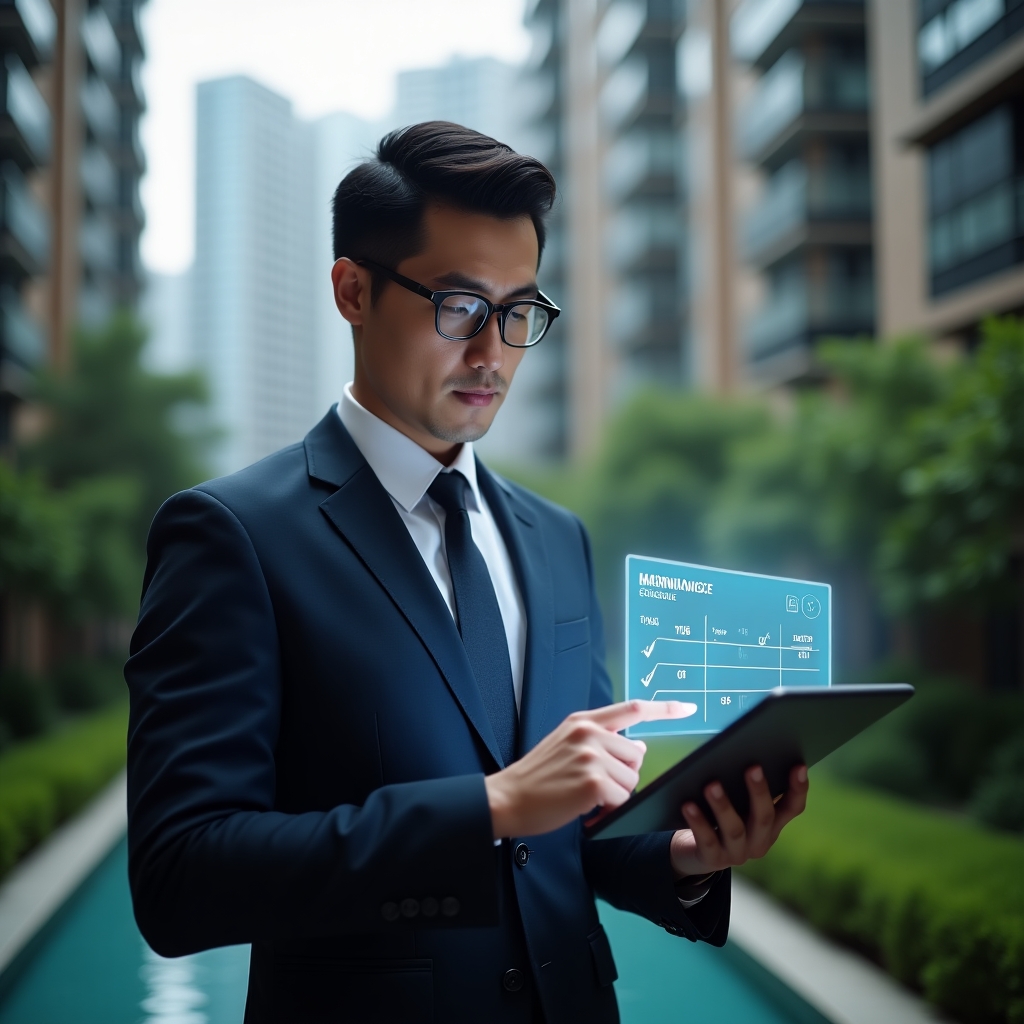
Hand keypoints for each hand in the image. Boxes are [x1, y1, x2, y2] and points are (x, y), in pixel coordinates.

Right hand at [485, 699, 696, 838]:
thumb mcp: (566, 745)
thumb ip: (601, 741)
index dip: (664, 709)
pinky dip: (607, 808)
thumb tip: (638, 747)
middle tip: (592, 783)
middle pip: (637, 755)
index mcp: (583, 721)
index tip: (688, 708)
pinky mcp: (592, 781)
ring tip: (584, 794)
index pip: (632, 708)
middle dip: (623, 775)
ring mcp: (591, 755)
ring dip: (615, 794)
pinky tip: (584, 805)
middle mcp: (589, 732)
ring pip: (631, 779)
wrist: (508, 798)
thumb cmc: (538, 778)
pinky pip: (621, 798)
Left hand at [669, 764, 808, 876]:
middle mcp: (759, 841)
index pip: (792, 808)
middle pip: (764, 817)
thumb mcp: (736, 802)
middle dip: (759, 792)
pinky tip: (688, 805)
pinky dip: (698, 822)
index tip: (799, 765)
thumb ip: (742, 785)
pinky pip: (707, 840)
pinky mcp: (712, 860)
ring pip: (734, 830)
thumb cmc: (718, 816)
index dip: (798, 789)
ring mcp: (737, 854)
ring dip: (724, 806)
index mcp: (770, 825)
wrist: (693, 852)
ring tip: (712, 785)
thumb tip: (742, 750)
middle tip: (753, 767)